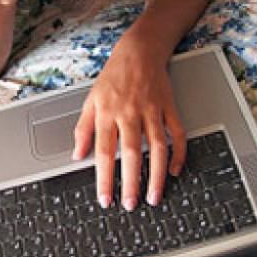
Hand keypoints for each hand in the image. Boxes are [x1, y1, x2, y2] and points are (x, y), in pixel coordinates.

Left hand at [72, 34, 186, 210]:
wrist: (139, 51)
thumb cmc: (113, 77)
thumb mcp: (90, 100)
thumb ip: (83, 129)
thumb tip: (77, 155)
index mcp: (107, 113)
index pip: (104, 152)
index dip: (104, 178)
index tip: (105, 199)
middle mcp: (130, 113)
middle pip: (132, 153)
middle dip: (131, 182)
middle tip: (131, 205)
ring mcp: (152, 110)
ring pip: (157, 147)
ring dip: (157, 175)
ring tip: (153, 197)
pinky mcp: (169, 107)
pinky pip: (177, 134)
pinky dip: (179, 154)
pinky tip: (175, 170)